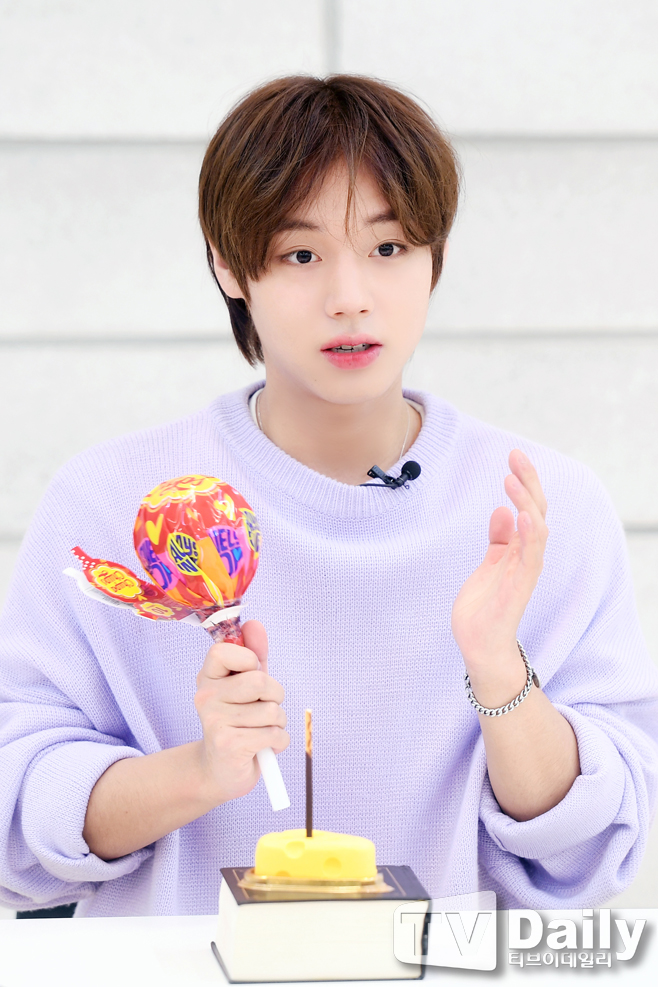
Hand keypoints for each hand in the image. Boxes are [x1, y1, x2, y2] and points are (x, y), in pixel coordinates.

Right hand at [194, 620, 288, 802]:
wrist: (221, 770)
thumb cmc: (239, 720)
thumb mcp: (247, 684)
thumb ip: (254, 654)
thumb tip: (254, 624)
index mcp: (208, 676)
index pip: (225, 649)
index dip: (249, 659)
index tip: (250, 674)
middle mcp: (206, 696)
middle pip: (260, 680)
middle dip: (275, 696)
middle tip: (265, 708)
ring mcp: (214, 721)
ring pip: (272, 711)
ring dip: (278, 723)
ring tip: (262, 730)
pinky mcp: (229, 745)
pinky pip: (274, 734)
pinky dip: (278, 742)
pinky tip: (262, 747)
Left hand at [451, 450, 548, 701]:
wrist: (480, 646)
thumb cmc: (485, 608)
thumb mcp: (488, 564)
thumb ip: (498, 538)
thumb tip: (502, 509)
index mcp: (518, 549)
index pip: (528, 507)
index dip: (525, 481)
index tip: (514, 456)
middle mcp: (526, 557)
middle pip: (536, 511)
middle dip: (528, 482)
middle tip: (516, 455)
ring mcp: (524, 572)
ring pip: (536, 529)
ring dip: (527, 502)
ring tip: (513, 479)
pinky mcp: (517, 589)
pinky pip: (529, 558)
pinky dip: (528, 534)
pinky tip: (521, 514)